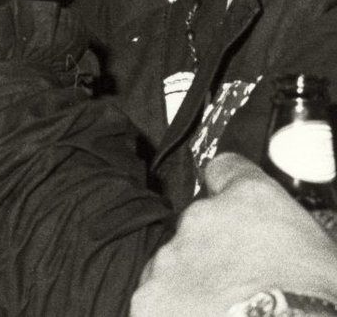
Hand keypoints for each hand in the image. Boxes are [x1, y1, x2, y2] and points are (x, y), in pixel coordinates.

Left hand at [131, 153, 336, 315]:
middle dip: (214, 247)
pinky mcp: (152, 295)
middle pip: (199, 224)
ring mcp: (172, 257)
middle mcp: (203, 218)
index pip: (226, 169)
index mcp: (250, 200)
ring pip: (176, 262)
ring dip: (194, 279)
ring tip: (227, 308)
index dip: (230, 188)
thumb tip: (295, 245)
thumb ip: (295, 235)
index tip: (236, 206)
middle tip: (242, 278)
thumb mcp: (325, 257)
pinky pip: (158, 297)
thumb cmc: (317, 302)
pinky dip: (174, 309)